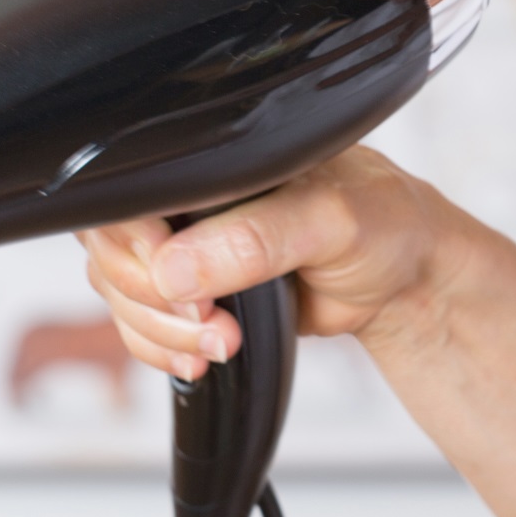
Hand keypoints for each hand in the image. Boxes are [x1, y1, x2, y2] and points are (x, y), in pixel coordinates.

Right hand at [76, 146, 457, 381]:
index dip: (136, 242)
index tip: (175, 277)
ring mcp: (183, 249)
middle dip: (153, 300)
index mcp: (214, 159)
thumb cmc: (381, 226)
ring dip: (161, 332)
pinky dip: (161, 350)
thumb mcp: (330, 220)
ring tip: (222, 343)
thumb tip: (174, 268)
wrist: (403, 281)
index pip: (130, 192)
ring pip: (120, 295)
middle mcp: (188, 200)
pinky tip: (199, 356)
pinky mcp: (190, 295)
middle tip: (211, 319)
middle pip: (112, 251)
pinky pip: (140, 327)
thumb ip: (256, 238)